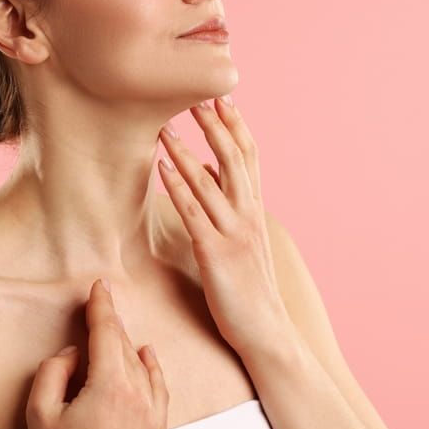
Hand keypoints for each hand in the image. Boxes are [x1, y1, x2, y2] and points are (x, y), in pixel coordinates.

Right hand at [26, 278, 168, 428]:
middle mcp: (138, 394)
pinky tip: (146, 355)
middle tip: (101, 301)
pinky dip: (151, 365)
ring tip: (113, 328)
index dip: (101, 305)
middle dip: (110, 321)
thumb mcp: (40, 417)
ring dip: (125, 342)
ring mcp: (152, 413)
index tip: (100, 285)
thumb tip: (72, 354)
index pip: (106, 332)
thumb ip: (52, 374)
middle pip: (124, 344)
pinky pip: (158, 385)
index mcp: (110, 384)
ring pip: (141, 363)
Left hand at [157, 96, 290, 354]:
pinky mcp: (215, 254)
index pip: (248, 156)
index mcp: (254, 209)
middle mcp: (248, 214)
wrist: (266, 331)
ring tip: (167, 125)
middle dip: (214, 126)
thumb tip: (207, 167)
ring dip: (186, 150)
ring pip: (210, 182)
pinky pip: (194, 213)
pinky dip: (178, 186)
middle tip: (194, 96)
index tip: (221, 97)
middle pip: (233, 159)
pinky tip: (162, 167)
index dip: (235, 125)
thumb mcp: (243, 238)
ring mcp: (233, 233)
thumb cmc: (250, 285)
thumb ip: (228, 201)